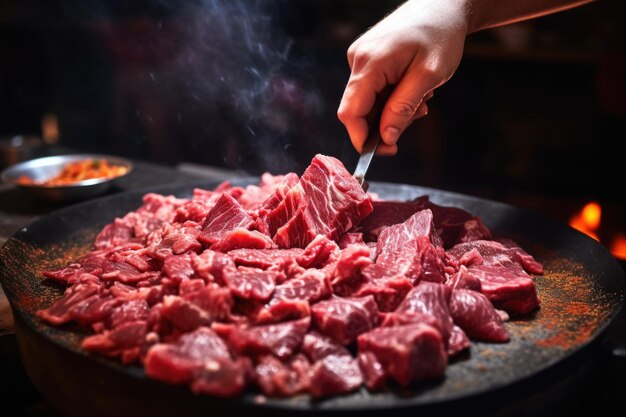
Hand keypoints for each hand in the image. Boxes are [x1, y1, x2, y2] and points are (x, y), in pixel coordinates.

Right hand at [337, 0, 469, 154]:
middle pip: (359, 109)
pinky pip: (373, 89)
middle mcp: (358, 60)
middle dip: (385, 122)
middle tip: (417, 116)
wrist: (443, 5)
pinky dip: (392, 96)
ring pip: (368, 101)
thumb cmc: (440, 35)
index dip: (361, 137)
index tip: (381, 151)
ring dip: (393, 108)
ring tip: (421, 96)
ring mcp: (361, 57)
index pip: (350, 112)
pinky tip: (412, 86)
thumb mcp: (428, 76)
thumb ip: (403, 108)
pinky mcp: (367, 58)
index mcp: (369, 63)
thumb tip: (385, 137)